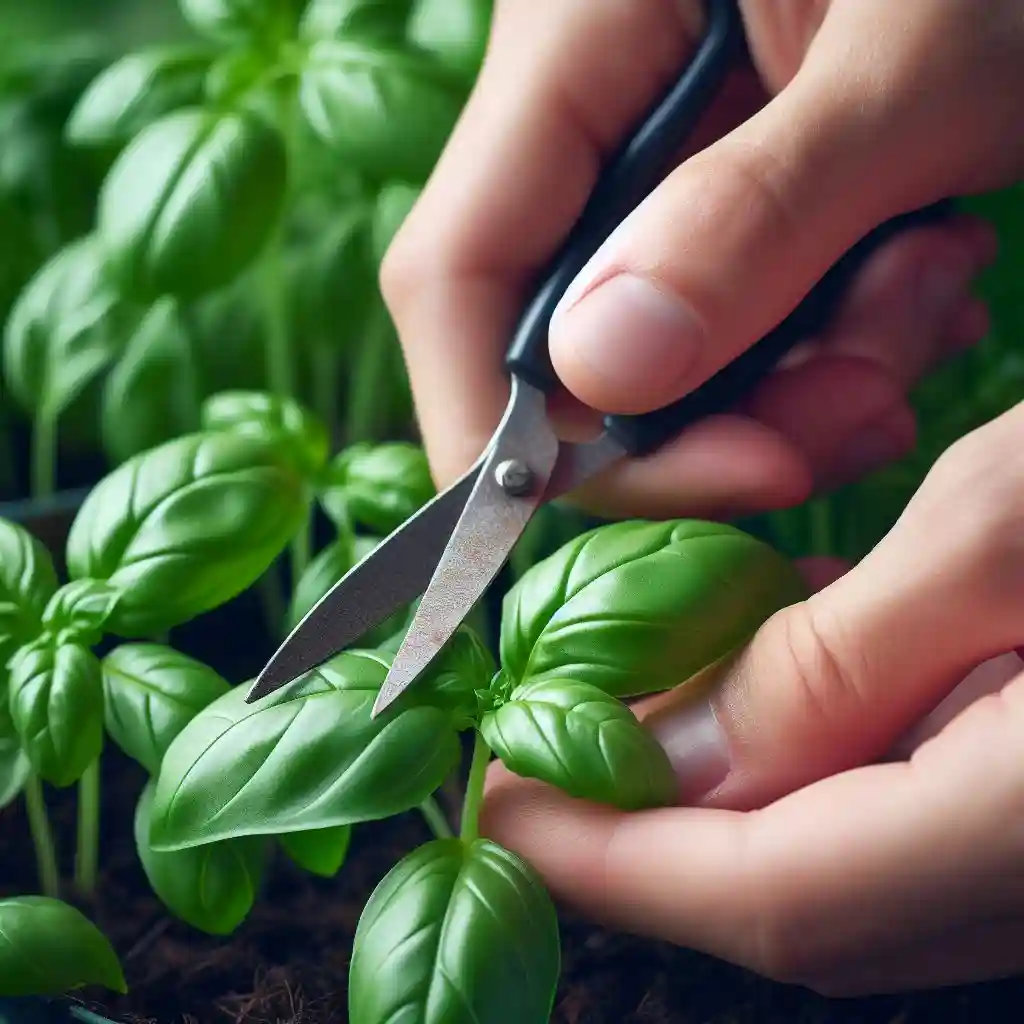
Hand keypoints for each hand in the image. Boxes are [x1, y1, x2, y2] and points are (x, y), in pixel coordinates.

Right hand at [382, 0, 1020, 518]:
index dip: (514, 432)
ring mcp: (647, 173)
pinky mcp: (715, 208)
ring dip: (800, 383)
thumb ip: (758, 211)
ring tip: (926, 296)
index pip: (454, 283)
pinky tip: (918, 282)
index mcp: (569, 49)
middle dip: (714, 421)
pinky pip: (728, 333)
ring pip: (660, 364)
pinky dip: (826, 348)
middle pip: (565, 351)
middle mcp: (580, 124)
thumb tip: (608, 374)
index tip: (679, 491)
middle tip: (863, 405)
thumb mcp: (914, 60)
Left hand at [481, 401, 1023, 995]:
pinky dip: (810, 767)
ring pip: (845, 865)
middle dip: (648, 840)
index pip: (769, 896)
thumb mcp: (1006, 525)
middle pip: (799, 902)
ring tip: (620, 718)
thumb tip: (674, 751)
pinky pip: (906, 816)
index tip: (502, 794)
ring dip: (719, 803)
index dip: (617, 857)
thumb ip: (839, 664)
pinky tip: (765, 687)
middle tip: (542, 750)